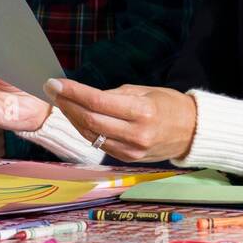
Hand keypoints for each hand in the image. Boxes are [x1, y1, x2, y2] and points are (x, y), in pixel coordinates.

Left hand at [45, 79, 197, 163]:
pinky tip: (76, 116)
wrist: (192, 132)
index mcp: (142, 112)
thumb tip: (86, 95)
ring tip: (59, 100)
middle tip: (51, 89)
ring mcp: (131, 151)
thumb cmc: (169, 105)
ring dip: (71, 117)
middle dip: (66, 103)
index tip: (55, 82)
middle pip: (89, 119)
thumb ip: (115, 94)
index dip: (72, 92)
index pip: (98, 102)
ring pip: (90, 134)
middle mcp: (135, 134)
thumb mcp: (144, 91)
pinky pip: (99, 143)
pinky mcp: (127, 159)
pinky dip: (84, 129)